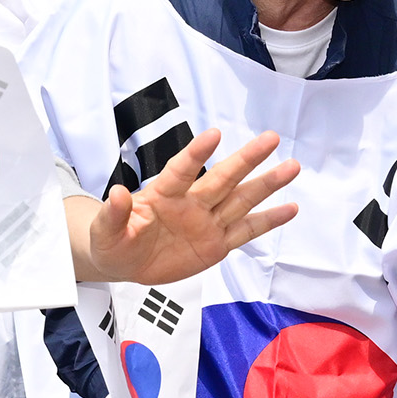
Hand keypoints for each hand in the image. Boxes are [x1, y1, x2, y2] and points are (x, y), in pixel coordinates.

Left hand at [74, 129, 298, 284]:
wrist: (125, 262)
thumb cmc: (113, 241)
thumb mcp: (105, 232)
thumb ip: (115, 214)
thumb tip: (119, 193)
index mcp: (163, 195)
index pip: (182, 170)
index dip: (198, 153)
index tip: (214, 134)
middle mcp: (191, 203)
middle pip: (223, 178)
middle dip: (247, 159)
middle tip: (271, 138)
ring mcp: (207, 223)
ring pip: (241, 200)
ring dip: (266, 184)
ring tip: (291, 167)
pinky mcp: (217, 245)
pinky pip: (245, 232)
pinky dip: (268, 221)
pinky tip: (290, 208)